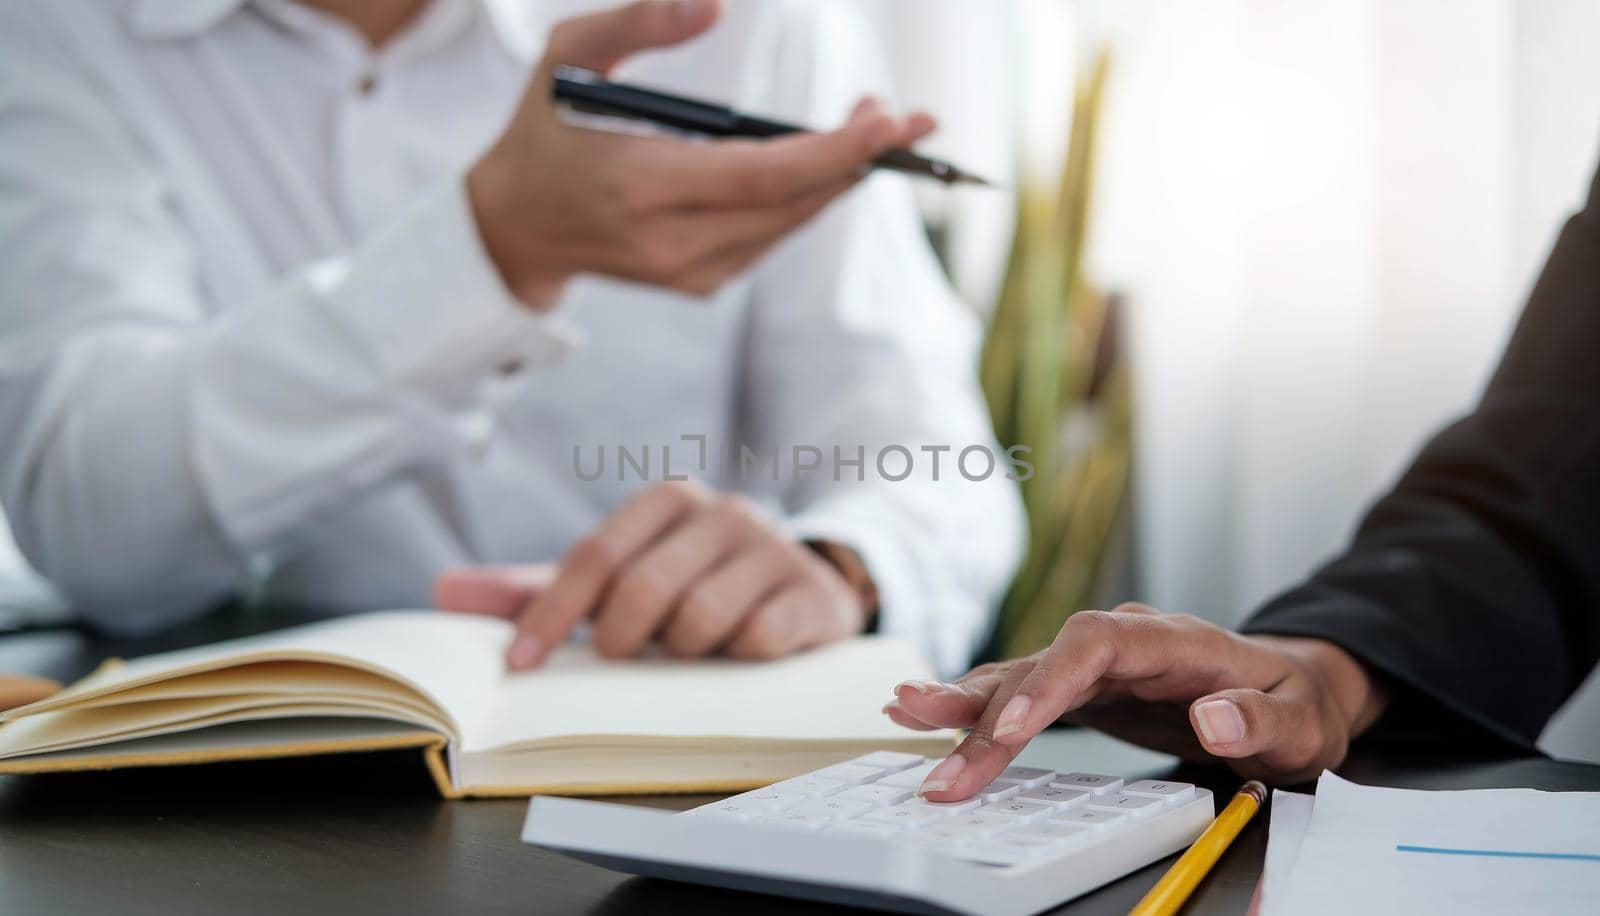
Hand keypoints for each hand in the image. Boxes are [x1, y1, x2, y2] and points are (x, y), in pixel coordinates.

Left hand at [434, 480, 871, 668]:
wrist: (803, 586)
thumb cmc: (691, 584)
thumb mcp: (619, 578)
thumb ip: (539, 587)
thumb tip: (444, 592)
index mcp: (667, 499)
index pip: (594, 555)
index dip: (551, 614)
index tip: (522, 664)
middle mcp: (722, 510)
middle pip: (643, 588)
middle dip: (622, 639)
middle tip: (628, 655)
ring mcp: (772, 548)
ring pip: (700, 617)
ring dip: (684, 652)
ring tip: (692, 648)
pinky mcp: (811, 593)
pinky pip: (758, 639)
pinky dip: (737, 659)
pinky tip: (740, 653)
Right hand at [468, 0, 935, 307]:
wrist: (516, 226)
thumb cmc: (545, 126)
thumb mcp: (568, 55)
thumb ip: (639, 22)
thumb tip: (717, 1)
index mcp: (637, 185)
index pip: (756, 176)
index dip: (830, 151)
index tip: (888, 120)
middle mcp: (667, 242)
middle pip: (789, 205)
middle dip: (856, 160)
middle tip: (911, 117)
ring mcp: (688, 273)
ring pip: (789, 224)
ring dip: (840, 177)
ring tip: (877, 130)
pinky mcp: (701, 284)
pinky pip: (773, 236)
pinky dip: (806, 199)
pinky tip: (828, 164)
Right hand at [886, 604, 1387, 795]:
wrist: (1291, 690)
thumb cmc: (1296, 705)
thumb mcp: (1300, 723)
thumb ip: (1257, 720)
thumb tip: (1211, 717)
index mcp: (1170, 640)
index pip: (1092, 646)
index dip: (1046, 683)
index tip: (1009, 729)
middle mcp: (1122, 641)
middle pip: (1040, 664)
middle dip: (981, 705)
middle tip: (925, 733)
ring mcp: (1097, 663)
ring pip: (1020, 676)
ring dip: (962, 699)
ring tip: (903, 710)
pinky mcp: (1082, 687)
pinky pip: (1021, 694)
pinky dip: (975, 707)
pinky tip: (927, 711)